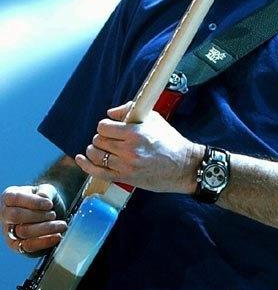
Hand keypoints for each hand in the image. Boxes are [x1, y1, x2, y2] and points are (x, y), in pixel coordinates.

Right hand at [0, 184, 67, 254]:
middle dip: (39, 215)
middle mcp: (5, 215)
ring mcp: (9, 232)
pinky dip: (45, 241)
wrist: (51, 211)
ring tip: (61, 224)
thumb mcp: (46, 189)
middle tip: (54, 214)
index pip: (15, 198)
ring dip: (45, 228)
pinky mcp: (18, 246)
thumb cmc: (45, 199)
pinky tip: (57, 236)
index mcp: (8, 197)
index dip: (33, 202)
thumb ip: (45, 192)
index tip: (50, 204)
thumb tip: (44, 198)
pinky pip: (28, 246)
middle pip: (16, 216)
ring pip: (23, 232)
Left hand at [75, 102, 203, 193]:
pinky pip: (97, 173)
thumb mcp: (154, 119)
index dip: (106, 125)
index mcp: (135, 133)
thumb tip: (111, 113)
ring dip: (95, 150)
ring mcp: (125, 166)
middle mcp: (128, 150)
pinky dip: (86, 165)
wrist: (183, 165)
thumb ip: (130, 111)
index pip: (104, 127)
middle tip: (110, 138)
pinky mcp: (125, 178)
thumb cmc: (170, 141)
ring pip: (96, 155)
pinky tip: (81, 159)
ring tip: (102, 147)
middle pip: (98, 140)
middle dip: (102, 137)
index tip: (111, 127)